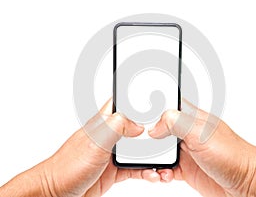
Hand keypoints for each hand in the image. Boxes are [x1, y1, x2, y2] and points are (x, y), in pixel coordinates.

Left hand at [0, 99, 171, 196]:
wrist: (58, 192)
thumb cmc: (67, 165)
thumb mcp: (95, 141)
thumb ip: (117, 127)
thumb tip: (138, 125)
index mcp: (106, 122)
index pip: (125, 103)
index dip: (140, 99)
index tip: (157, 97)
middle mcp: (112, 135)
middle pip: (138, 127)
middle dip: (153, 130)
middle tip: (168, 134)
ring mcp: (114, 152)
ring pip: (140, 149)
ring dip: (152, 155)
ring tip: (162, 160)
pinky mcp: (115, 169)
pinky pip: (137, 168)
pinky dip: (147, 171)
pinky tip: (152, 174)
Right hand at [149, 99, 255, 196]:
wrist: (247, 184)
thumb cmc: (234, 155)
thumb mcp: (202, 133)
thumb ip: (176, 122)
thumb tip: (154, 126)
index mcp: (189, 117)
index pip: (163, 107)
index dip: (148, 112)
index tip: (136, 121)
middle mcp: (185, 131)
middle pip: (156, 130)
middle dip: (147, 138)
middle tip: (139, 146)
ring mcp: (185, 150)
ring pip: (158, 151)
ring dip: (151, 159)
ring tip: (152, 164)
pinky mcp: (185, 168)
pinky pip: (164, 168)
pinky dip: (159, 172)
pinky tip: (163, 174)